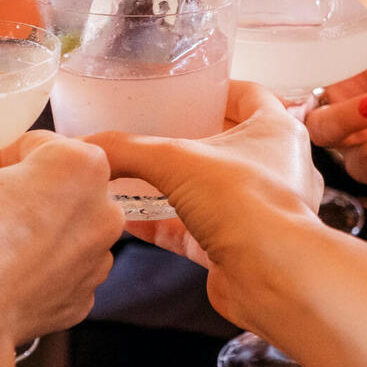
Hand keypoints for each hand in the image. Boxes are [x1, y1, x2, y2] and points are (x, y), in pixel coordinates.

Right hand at [0, 133, 122, 350]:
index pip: (39, 145)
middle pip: (61, 188)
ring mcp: (99, 257)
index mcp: (81, 165)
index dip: (3, 156)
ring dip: (37, 230)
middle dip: (27, 193)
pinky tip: (6, 273)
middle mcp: (104, 209)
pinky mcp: (84, 296)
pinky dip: (39, 268)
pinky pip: (62, 270)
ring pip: (65, 230)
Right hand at [88, 81, 321, 327]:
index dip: (218, 90)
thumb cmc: (247, 205)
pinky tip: (132, 222)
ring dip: (179, 185)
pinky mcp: (241, 246)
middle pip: (231, 143)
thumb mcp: (176, 161)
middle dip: (194, 138)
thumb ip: (129, 149)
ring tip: (139, 175)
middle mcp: (276, 168)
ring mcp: (260, 210)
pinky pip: (198, 229)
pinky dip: (166, 225)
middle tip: (158, 130)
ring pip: (214, 190)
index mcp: (276, 131)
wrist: (271, 276)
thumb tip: (90, 146)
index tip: (188, 89)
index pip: (250, 95)